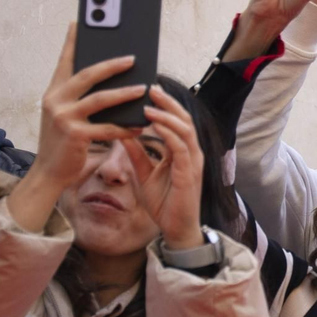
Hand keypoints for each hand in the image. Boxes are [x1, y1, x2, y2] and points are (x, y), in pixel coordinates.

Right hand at [7, 24, 144, 230]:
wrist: (50, 171)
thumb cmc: (64, 141)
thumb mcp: (66, 114)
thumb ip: (80, 96)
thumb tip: (108, 79)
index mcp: (54, 91)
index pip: (65, 61)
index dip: (73, 42)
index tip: (80, 23)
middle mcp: (55, 100)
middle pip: (87, 75)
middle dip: (111, 64)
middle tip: (133, 57)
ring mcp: (63, 117)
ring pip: (100, 99)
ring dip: (125, 93)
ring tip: (144, 88)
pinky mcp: (75, 135)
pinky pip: (107, 128)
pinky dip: (126, 127)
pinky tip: (141, 125)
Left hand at [129, 85, 206, 249]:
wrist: (174, 229)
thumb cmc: (164, 203)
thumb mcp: (144, 173)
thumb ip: (136, 154)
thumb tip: (123, 133)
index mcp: (182, 152)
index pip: (176, 122)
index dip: (165, 105)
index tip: (148, 91)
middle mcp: (191, 154)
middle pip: (184, 119)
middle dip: (168, 102)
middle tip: (150, 87)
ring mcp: (193, 163)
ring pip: (185, 130)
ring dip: (167, 115)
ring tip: (149, 103)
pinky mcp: (189, 174)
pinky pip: (181, 148)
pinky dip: (168, 133)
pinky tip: (154, 125)